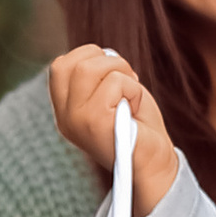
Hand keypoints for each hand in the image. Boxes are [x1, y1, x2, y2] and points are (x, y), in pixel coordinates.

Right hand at [47, 46, 180, 216]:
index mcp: (64, 110)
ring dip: (123, 75)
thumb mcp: (110, 94)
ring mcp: (76, 120)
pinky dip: (134, 90)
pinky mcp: (95, 123)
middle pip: (73, 62)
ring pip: (91, 67)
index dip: (90, 59)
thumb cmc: (138, 125)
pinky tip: (135, 111)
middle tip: (126, 84)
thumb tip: (100, 53)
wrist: (154, 163)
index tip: (113, 78)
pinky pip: (115, 82)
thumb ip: (95, 75)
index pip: (60, 66)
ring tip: (130, 97)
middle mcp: (64, 117)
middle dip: (108, 62)